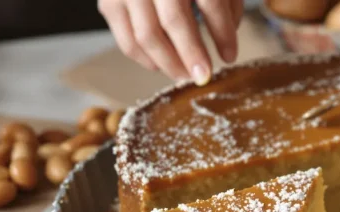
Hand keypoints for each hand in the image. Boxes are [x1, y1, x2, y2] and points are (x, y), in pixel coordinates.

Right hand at [98, 0, 243, 84]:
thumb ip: (226, 3)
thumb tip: (226, 40)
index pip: (210, 3)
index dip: (223, 34)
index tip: (230, 56)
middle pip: (174, 20)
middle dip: (193, 54)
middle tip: (204, 75)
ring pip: (147, 36)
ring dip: (170, 63)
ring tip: (186, 75)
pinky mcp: (109, 3)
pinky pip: (127, 41)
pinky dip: (145, 59)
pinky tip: (161, 66)